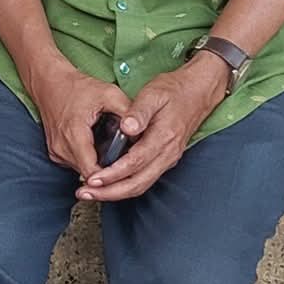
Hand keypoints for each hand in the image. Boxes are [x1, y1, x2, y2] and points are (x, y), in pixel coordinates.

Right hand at [29, 59, 133, 181]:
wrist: (49, 83)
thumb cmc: (77, 87)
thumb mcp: (109, 93)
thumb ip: (128, 112)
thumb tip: (143, 132)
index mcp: (74, 134)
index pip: (93, 172)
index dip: (111, 176)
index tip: (126, 171)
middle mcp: (61, 147)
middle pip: (89, 174)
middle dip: (108, 171)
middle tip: (125, 162)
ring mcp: (56, 152)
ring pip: (82, 171)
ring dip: (97, 166)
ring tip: (113, 153)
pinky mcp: (55, 152)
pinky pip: (75, 164)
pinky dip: (88, 160)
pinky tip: (98, 148)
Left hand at [78, 58, 228, 202]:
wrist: (198, 92)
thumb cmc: (173, 90)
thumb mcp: (153, 93)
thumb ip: (139, 112)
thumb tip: (127, 127)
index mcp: (164, 137)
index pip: (135, 162)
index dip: (113, 174)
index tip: (93, 178)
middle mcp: (168, 153)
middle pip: (138, 183)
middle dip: (110, 192)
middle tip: (85, 192)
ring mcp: (168, 159)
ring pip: (141, 185)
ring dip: (115, 193)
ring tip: (92, 193)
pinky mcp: (165, 160)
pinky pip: (144, 180)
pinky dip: (125, 186)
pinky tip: (108, 184)